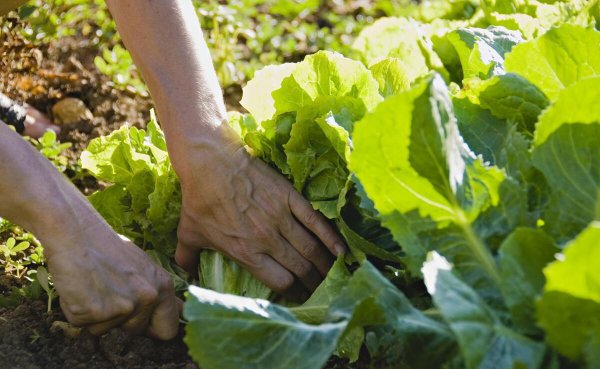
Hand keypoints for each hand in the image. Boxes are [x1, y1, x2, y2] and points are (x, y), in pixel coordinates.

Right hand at [46, 222, 179, 339]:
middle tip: (107, 292)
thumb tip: (177, 311)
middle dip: (118, 320)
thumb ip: (156, 291)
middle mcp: (148, 297)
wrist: (76, 235)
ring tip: (93, 287)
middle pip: (134, 332)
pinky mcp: (98, 312)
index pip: (168, 330)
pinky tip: (79, 289)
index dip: (152, 330)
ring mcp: (124, 306)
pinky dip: (77, 312)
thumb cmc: (105, 248)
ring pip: (106, 330)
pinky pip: (84, 326)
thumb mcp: (142, 267)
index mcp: (163, 286)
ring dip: (96, 316)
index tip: (141, 325)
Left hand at [173, 128, 344, 294]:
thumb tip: (183, 270)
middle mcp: (267, 240)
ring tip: (335, 275)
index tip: (299, 296)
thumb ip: (187, 257)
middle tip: (322, 289)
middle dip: (314, 283)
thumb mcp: (188, 232)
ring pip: (311, 249)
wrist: (210, 162)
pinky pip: (315, 221)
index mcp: (246, 253)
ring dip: (326, 265)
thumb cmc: (198, 199)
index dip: (293, 294)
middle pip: (300, 269)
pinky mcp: (290, 198)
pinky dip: (331, 237)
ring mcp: (281, 218)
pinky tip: (342, 250)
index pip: (280, 282)